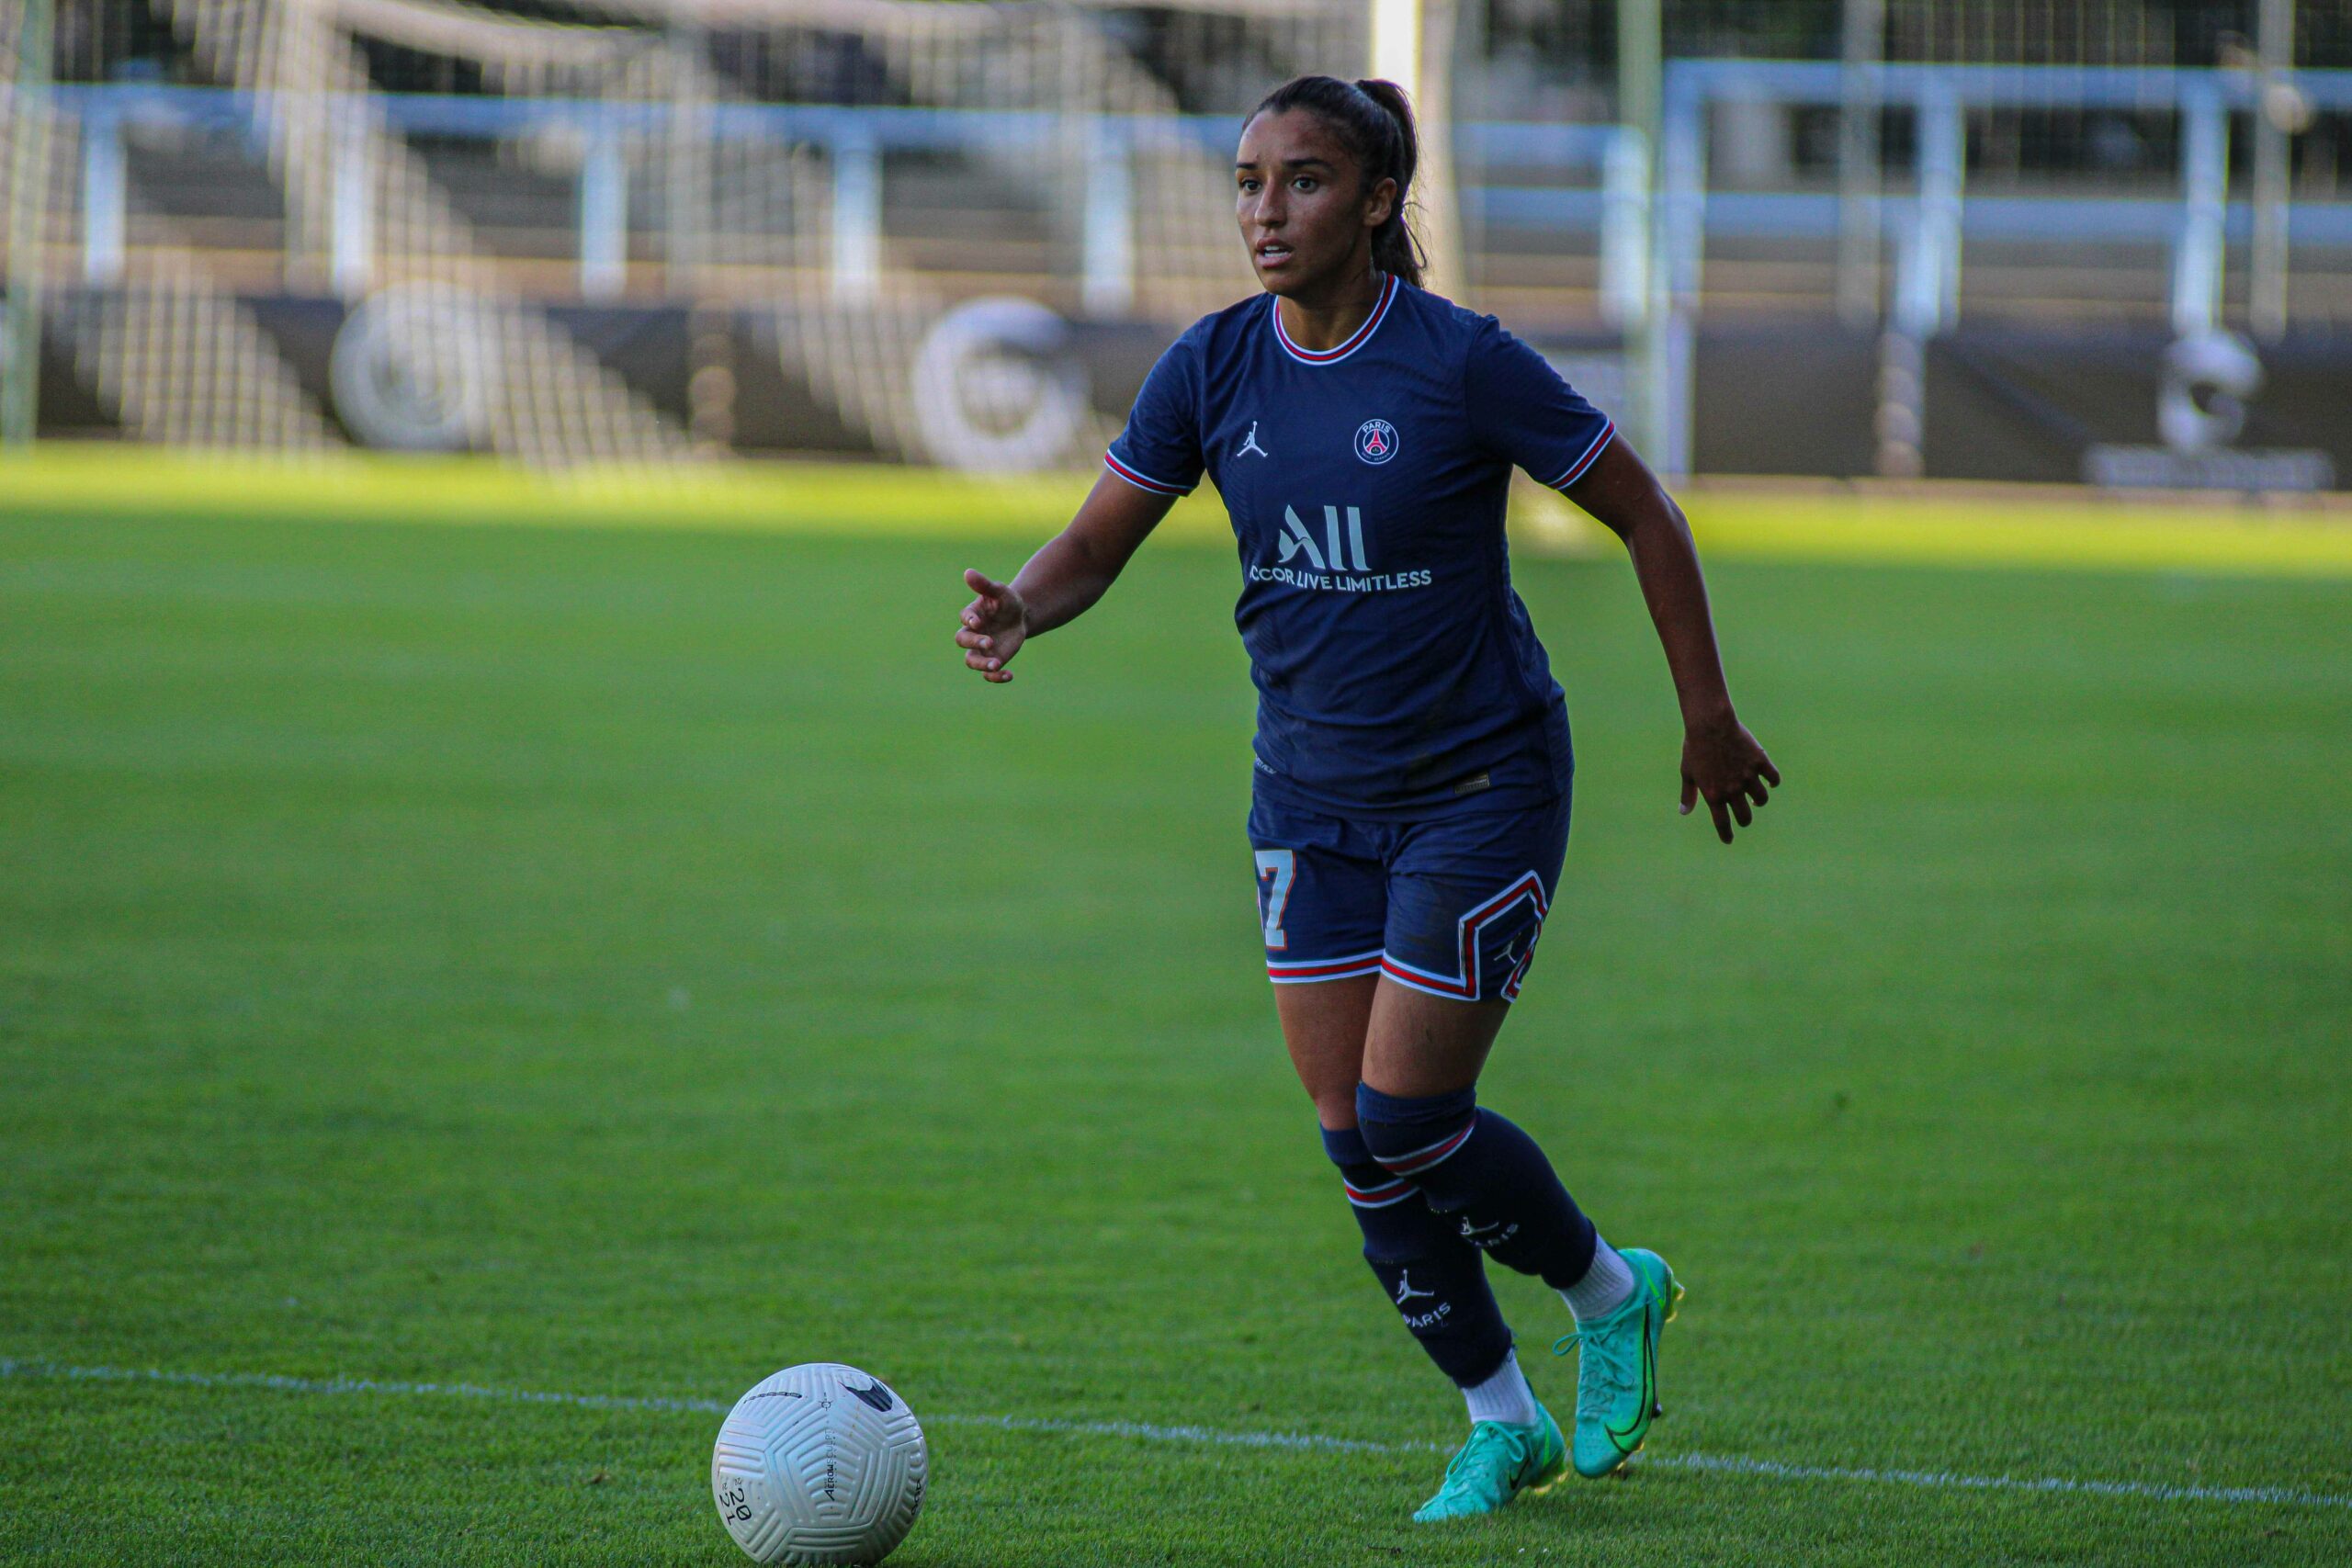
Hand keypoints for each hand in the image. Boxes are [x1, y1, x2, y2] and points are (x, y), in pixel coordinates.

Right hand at [955, 568, 1029, 683]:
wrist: (1021, 616)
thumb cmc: (1006, 601)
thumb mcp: (999, 591)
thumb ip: (984, 585)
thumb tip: (968, 572)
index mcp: (972, 615)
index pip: (965, 619)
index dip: (969, 621)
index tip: (977, 623)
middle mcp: (972, 633)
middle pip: (963, 641)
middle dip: (974, 643)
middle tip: (989, 642)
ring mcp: (980, 649)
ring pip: (971, 661)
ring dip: (982, 664)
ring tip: (997, 664)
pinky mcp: (992, 659)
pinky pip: (988, 673)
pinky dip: (996, 677)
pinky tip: (1009, 675)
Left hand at [1679, 714, 1779, 843]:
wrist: (1710, 724)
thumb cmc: (1694, 748)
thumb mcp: (1687, 773)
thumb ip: (1687, 794)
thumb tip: (1684, 812)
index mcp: (1714, 795)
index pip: (1722, 823)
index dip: (1726, 835)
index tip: (1728, 840)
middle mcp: (1732, 790)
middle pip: (1744, 816)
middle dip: (1744, 820)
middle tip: (1743, 818)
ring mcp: (1748, 776)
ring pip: (1761, 799)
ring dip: (1759, 802)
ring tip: (1755, 798)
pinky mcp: (1759, 762)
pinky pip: (1773, 778)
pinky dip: (1772, 782)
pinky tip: (1769, 782)